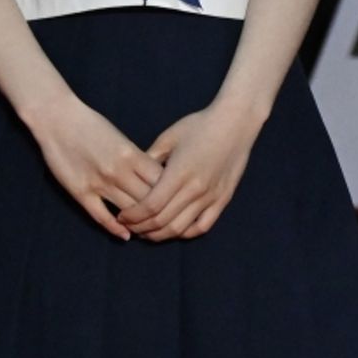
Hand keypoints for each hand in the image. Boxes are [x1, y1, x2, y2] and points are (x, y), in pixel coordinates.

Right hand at [31, 94, 164, 240]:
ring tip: (147, 230)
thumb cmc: (90, 125)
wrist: (57, 119)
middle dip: (160, 213)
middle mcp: (119, 171)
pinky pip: (101, 217)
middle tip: (166, 222)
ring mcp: (99, 183)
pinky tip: (125, 235)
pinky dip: (115, 228)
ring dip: (139, 223)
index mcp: (131, 154)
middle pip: (149, 199)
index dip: (172, 194)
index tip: (176, 201)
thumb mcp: (120, 138)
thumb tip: (154, 175)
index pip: (161, 181)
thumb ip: (136, 158)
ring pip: (128, 211)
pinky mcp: (81, 192)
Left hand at [117, 103, 257, 241]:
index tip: (122, 217)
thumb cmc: (199, 125)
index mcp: (179, 173)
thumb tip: (133, 175)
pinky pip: (203, 226)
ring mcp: (211, 197)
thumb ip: (149, 158)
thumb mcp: (168, 138)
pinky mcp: (223, 200)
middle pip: (163, 221)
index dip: (133, 216)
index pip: (151, 206)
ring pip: (181, 228)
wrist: (235, 122)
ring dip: (160, 235)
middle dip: (141, 228)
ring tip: (148, 232)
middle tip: (130, 227)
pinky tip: (175, 230)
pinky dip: (186, 233)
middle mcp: (195, 189)